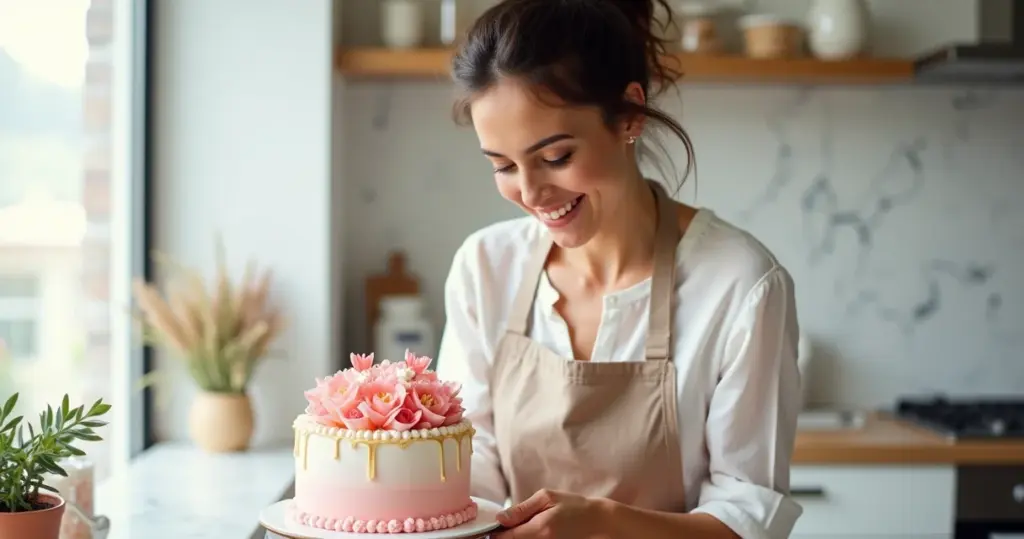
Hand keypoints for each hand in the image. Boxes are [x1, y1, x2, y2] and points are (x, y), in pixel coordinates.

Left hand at [492, 489, 612, 538]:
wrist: (598, 522)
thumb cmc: (574, 506)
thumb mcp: (547, 498)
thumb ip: (522, 509)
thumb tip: (500, 518)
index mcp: (540, 529)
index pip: (506, 538)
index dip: (496, 532)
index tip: (496, 525)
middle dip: (506, 536)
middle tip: (510, 525)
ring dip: (517, 537)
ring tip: (526, 527)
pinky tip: (534, 532)